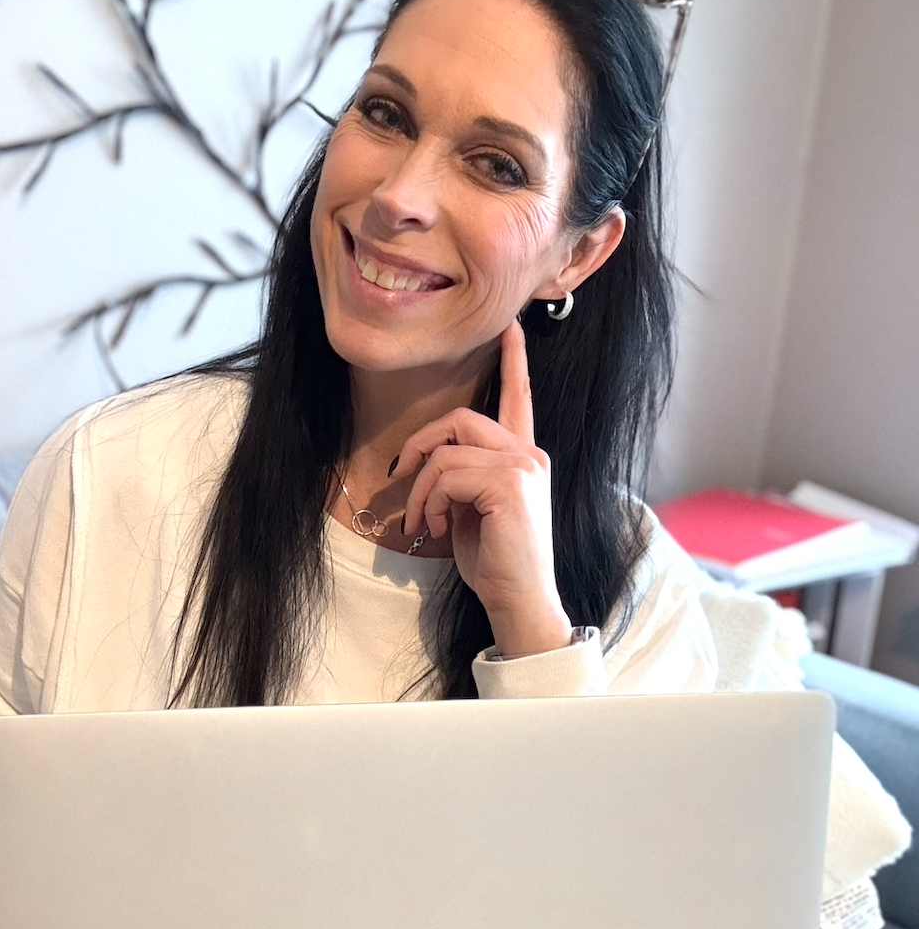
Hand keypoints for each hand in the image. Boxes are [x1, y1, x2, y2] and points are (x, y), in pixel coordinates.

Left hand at [391, 319, 572, 657]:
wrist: (519, 599)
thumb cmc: (495, 562)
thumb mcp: (472, 512)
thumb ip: (461, 480)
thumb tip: (429, 468)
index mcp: (523, 458)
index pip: (519, 400)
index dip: (515, 362)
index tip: (512, 328)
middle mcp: (529, 455)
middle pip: (460, 418)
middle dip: (420, 444)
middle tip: (400, 477)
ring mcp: (522, 467)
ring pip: (446, 451)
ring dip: (421, 489)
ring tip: (422, 522)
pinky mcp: (508, 483)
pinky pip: (446, 474)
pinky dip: (427, 502)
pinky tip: (433, 529)